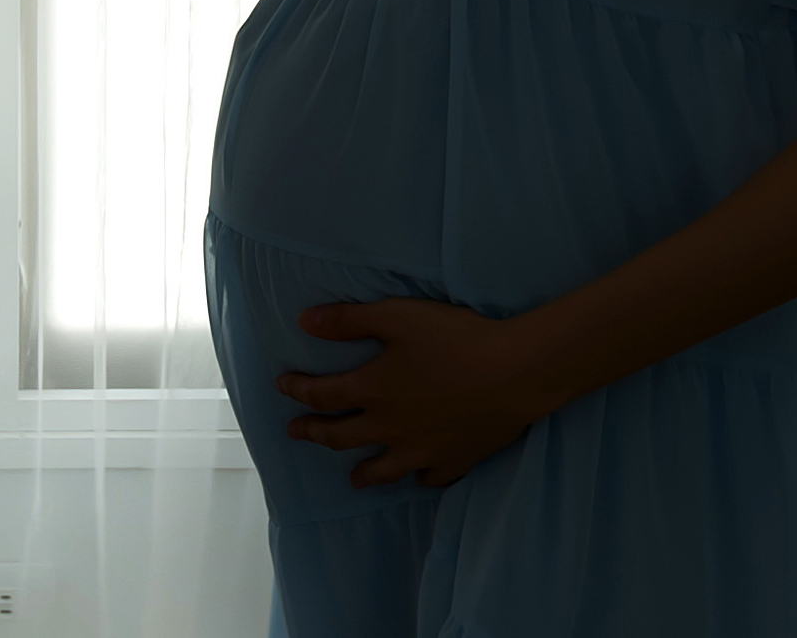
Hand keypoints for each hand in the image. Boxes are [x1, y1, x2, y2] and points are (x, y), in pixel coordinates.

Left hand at [274, 297, 560, 489]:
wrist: (514, 373)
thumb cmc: (454, 338)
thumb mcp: (397, 316)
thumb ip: (348, 320)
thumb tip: (303, 321)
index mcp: (371, 391)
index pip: (322, 395)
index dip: (298, 389)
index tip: (282, 386)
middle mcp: (390, 427)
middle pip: (342, 437)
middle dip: (315, 433)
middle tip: (296, 433)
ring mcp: (422, 450)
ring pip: (383, 469)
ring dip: (363, 473)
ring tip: (353, 479)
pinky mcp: (454, 460)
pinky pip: (429, 477)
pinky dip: (418, 478)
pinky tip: (416, 476)